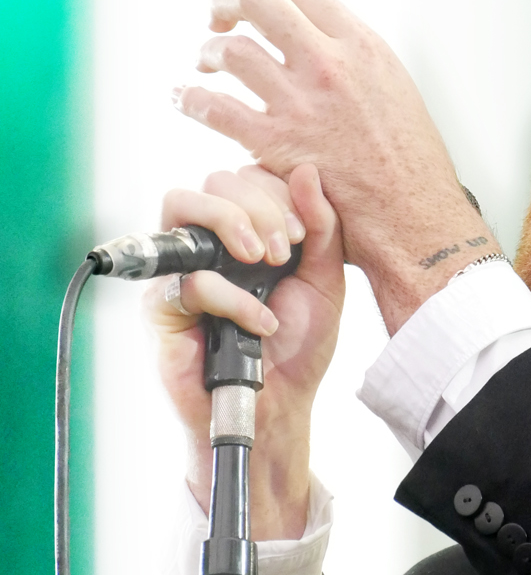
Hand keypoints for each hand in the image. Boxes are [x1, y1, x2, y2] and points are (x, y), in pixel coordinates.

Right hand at [145, 163, 343, 538]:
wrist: (280, 405)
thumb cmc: (298, 345)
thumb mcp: (325, 280)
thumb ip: (321, 227)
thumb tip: (305, 169)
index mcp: (249, 228)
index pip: (250, 177)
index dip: (278, 194)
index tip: (304, 236)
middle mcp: (210, 241)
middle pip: (215, 181)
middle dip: (258, 207)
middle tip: (285, 252)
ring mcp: (181, 267)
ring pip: (180, 203)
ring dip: (230, 221)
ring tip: (265, 261)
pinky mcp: (161, 306)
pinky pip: (185, 278)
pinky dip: (230, 297)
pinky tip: (260, 322)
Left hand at [172, 0, 501, 331]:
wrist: (412, 216)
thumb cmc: (408, 164)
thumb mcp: (395, 90)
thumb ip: (356, 62)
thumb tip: (322, 44)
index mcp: (362, 46)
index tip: (256, 9)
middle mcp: (329, 64)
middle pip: (258, 0)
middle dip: (228, 2)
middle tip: (218, 19)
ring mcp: (300, 103)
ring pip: (231, 51)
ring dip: (208, 53)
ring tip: (205, 65)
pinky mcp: (275, 143)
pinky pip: (215, 108)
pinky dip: (192, 99)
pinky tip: (186, 99)